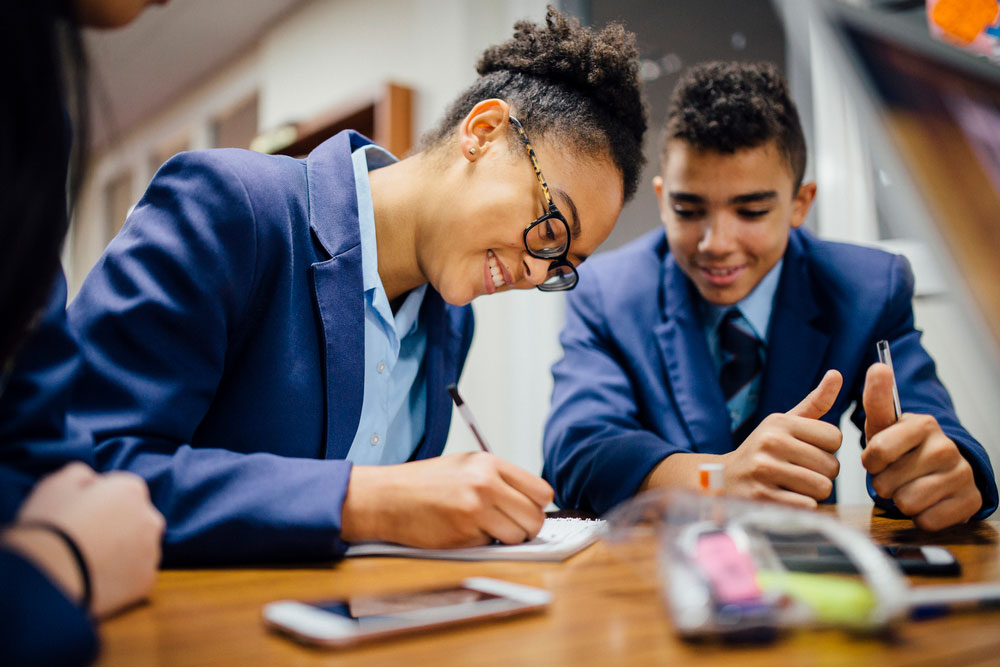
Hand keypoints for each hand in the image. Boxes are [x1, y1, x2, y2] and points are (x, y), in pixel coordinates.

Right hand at [13, 462, 164, 617]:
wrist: (45, 578)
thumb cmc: (48, 526)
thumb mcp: (57, 484)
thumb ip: (82, 474)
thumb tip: (93, 481)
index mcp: (131, 490)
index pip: (123, 491)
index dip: (100, 503)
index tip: (81, 515)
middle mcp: (150, 518)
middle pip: (136, 519)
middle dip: (117, 526)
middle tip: (85, 540)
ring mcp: (151, 552)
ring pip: (139, 549)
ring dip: (122, 553)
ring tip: (87, 562)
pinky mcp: (146, 582)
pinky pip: (136, 576)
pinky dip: (121, 578)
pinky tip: (96, 580)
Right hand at [341, 452, 553, 547]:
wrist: (388, 498)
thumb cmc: (426, 482)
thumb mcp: (466, 465)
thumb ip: (499, 478)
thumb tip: (532, 501)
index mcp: (489, 464)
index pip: (541, 491)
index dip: (538, 506)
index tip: (528, 511)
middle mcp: (486, 484)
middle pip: (535, 518)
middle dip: (527, 528)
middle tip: (511, 527)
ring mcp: (475, 510)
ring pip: (517, 537)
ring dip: (505, 539)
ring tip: (484, 529)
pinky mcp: (463, 535)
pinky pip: (490, 546)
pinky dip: (481, 544)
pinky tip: (462, 531)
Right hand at [720, 370, 842, 507]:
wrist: (723, 479)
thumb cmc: (762, 450)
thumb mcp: (783, 423)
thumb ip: (814, 403)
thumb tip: (837, 374)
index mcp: (779, 422)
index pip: (835, 437)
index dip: (827, 449)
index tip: (808, 451)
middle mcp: (771, 442)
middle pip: (832, 466)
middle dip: (822, 473)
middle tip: (799, 471)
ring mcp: (765, 470)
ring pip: (822, 487)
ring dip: (813, 492)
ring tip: (792, 485)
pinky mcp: (762, 497)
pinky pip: (807, 506)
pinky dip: (803, 506)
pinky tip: (785, 497)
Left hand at [861, 363, 980, 530]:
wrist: (941, 470)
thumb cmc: (903, 446)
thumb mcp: (884, 423)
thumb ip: (877, 397)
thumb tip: (878, 366)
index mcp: (923, 424)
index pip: (877, 451)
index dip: (871, 462)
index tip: (878, 458)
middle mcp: (946, 447)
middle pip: (887, 483)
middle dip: (884, 482)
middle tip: (895, 474)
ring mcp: (961, 475)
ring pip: (906, 503)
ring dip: (900, 500)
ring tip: (908, 486)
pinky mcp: (970, 502)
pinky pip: (926, 521)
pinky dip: (920, 516)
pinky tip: (927, 501)